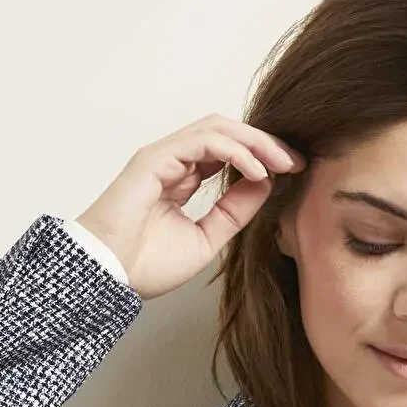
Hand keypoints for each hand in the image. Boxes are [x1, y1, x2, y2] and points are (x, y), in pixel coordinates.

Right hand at [75, 114, 305, 299]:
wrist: (110, 277)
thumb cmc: (145, 265)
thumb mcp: (208, 238)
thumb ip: (234, 210)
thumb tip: (265, 182)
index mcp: (182, 178)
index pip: (228, 152)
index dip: (262, 156)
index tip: (293, 171)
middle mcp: (174, 162)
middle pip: (227, 133)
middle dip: (265, 143)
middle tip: (296, 161)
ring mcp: (164, 156)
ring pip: (218, 129)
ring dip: (255, 142)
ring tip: (283, 162)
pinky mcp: (155, 158)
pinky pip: (203, 142)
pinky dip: (235, 152)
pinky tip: (258, 171)